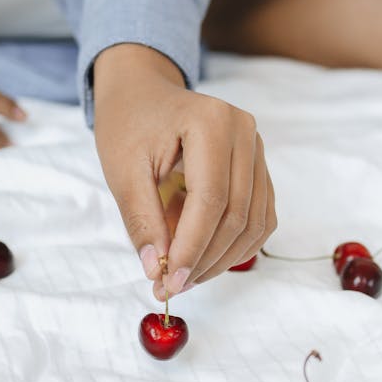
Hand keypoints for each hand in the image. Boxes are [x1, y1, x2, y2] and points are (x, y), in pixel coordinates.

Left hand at [93, 43, 276, 297]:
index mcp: (212, 122)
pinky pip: (259, 218)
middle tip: (169, 287)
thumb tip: (156, 270)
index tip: (167, 282)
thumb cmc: (128, 125)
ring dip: (220, 260)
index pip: (211, 200)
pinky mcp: (258, 168)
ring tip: (183, 277)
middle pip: (237, 215)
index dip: (191, 248)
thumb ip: (141, 220)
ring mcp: (257, 149)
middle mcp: (245, 133)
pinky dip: (235, 247)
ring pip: (253, 223)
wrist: (142, 94)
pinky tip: (203, 261)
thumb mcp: (122, 171)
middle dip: (204, 260)